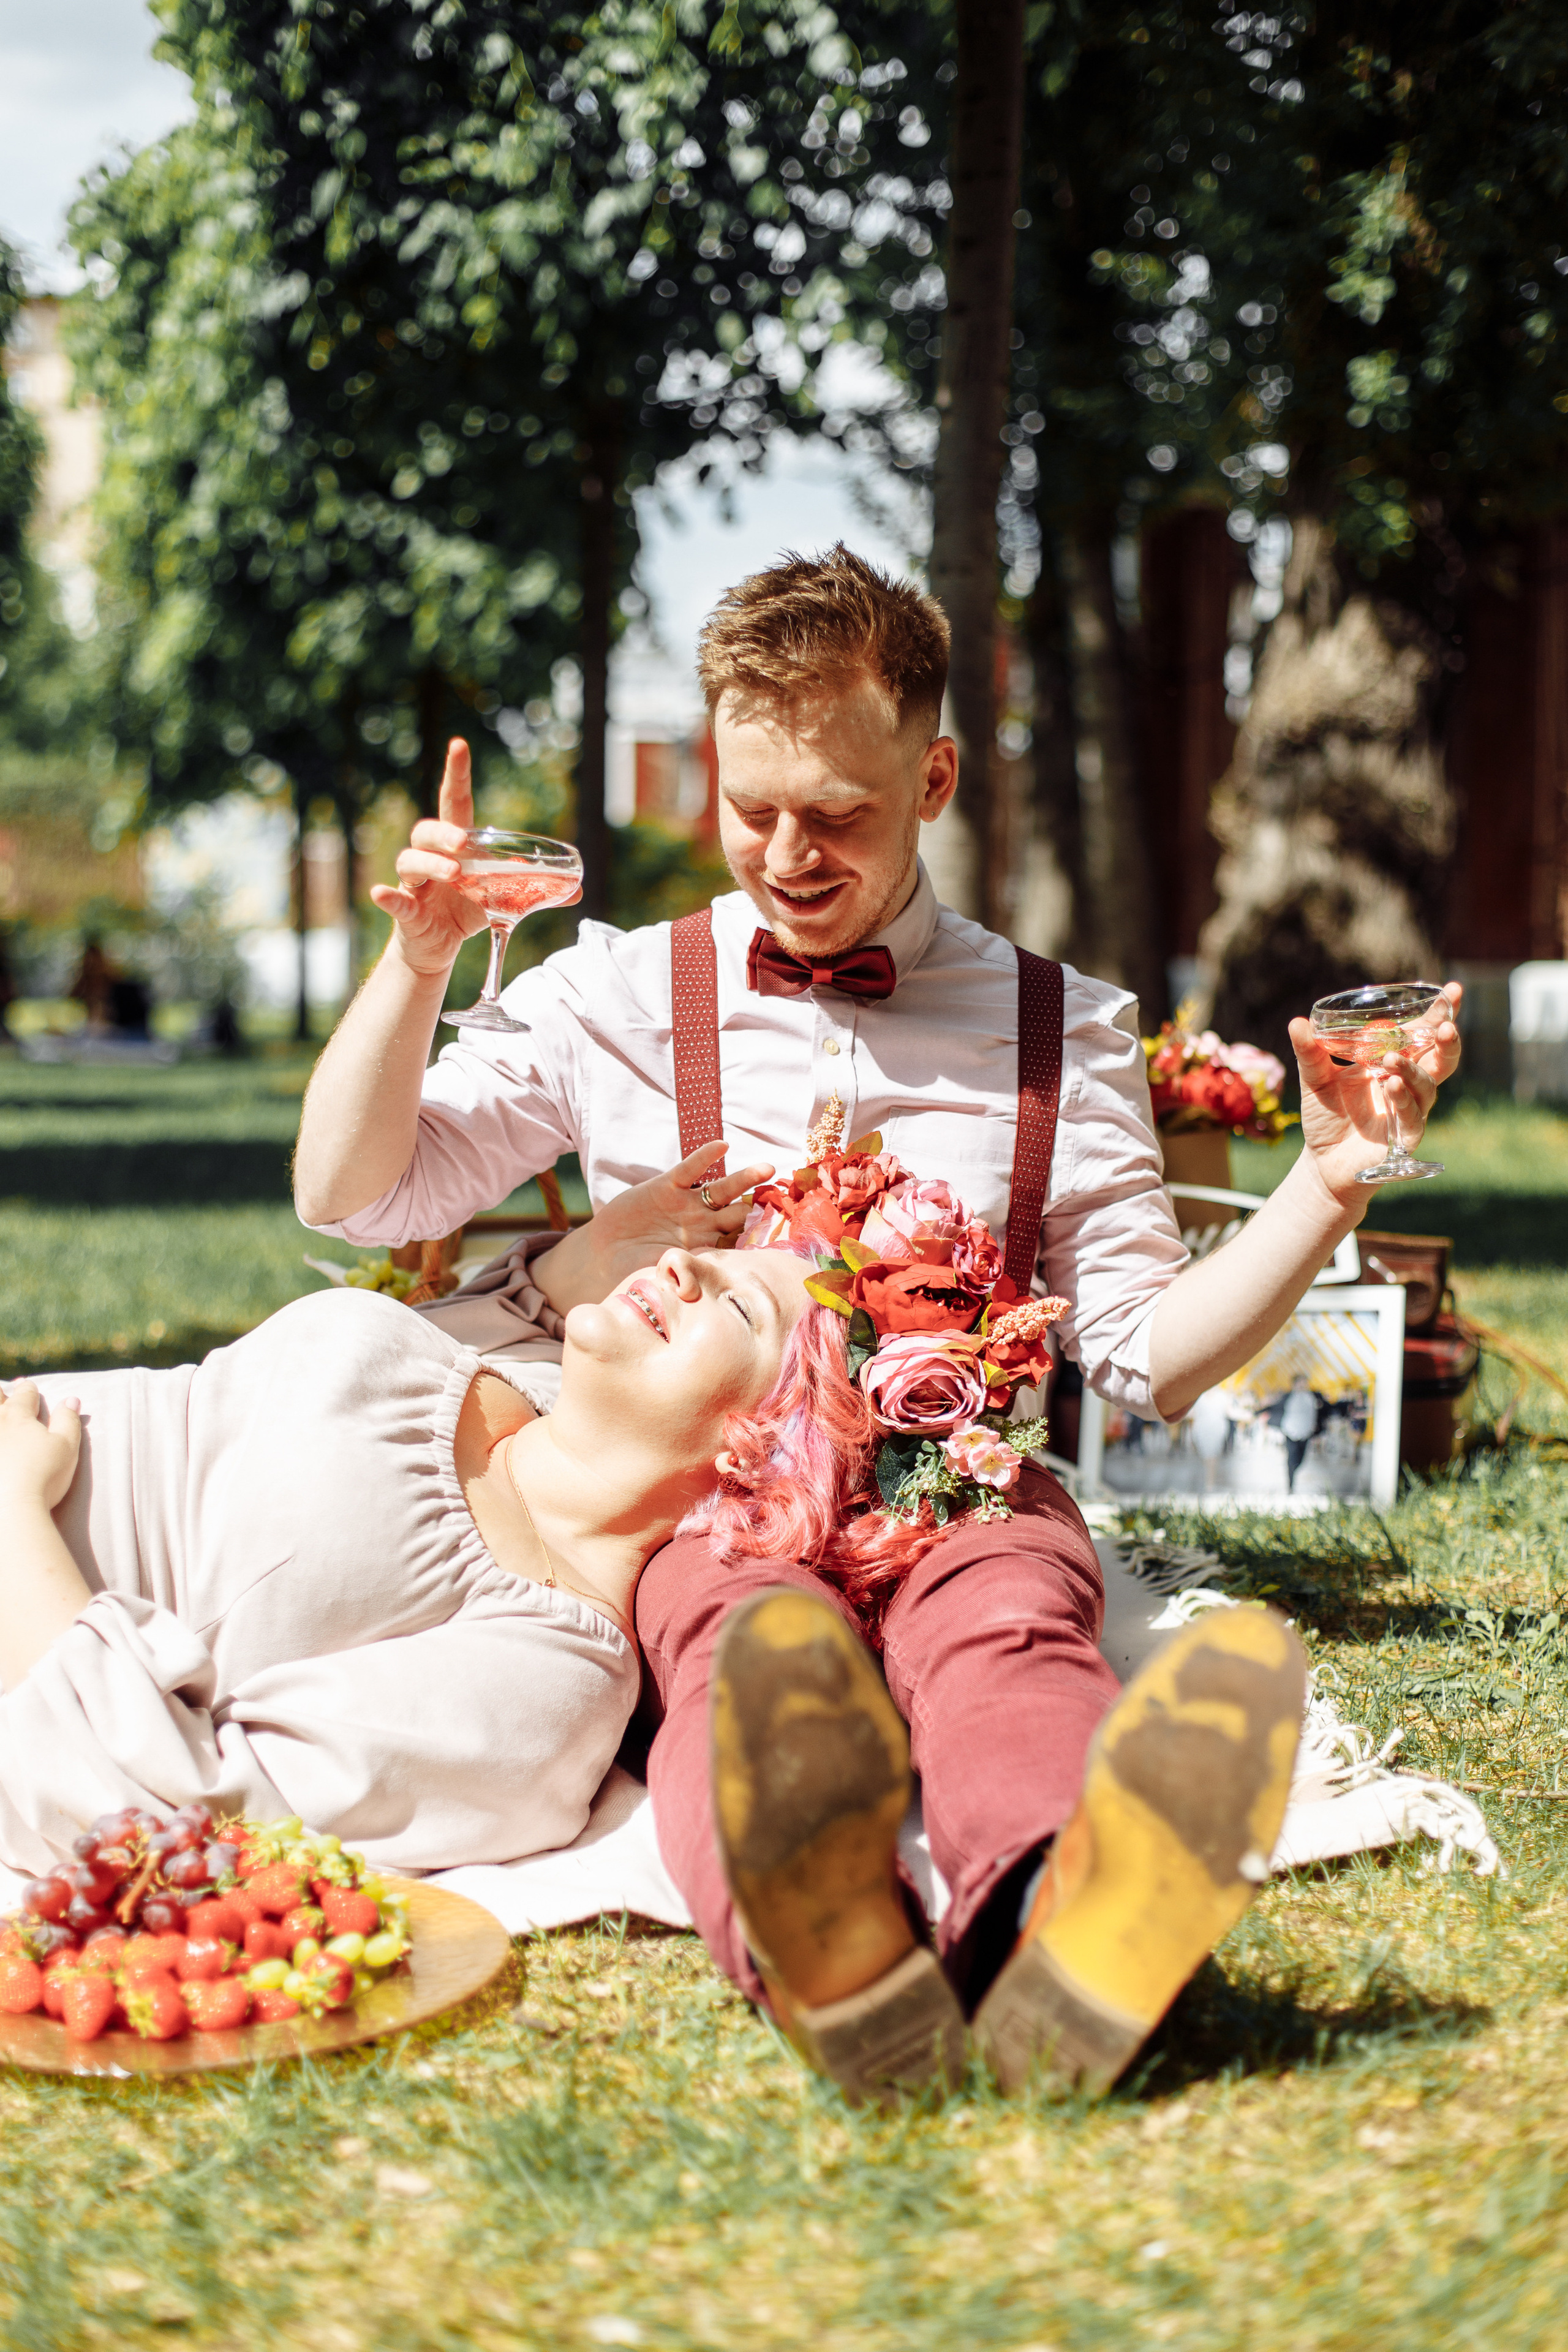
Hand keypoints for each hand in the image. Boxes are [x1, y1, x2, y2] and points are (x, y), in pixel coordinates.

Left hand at [0, 1383, 80, 1511]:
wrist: (9, 1511)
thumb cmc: (43, 1476)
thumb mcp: (67, 1446)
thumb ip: (68, 1420)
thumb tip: (70, 1400)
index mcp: (17, 1417)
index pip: (24, 1395)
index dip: (28, 1389)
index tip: (28, 1386)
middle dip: (0, 1394)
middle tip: (3, 1392)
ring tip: (0, 1419)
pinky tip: (0, 1448)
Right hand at [368, 739, 584, 978]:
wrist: (435, 949)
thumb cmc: (464, 912)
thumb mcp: (502, 901)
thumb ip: (534, 892)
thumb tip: (577, 891)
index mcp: (456, 848)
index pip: (454, 802)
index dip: (456, 773)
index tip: (459, 745)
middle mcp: (431, 859)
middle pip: (426, 830)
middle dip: (443, 832)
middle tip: (463, 842)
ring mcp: (415, 885)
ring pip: (410, 861)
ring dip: (430, 864)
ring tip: (452, 873)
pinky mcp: (406, 913)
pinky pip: (394, 900)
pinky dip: (387, 897)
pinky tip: (380, 892)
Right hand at [533, 1142, 776, 1314]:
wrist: (604, 1257)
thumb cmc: (635, 1272)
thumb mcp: (664, 1276)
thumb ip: (686, 1275)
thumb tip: (704, 1289)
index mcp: (708, 1248)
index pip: (738, 1241)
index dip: (757, 1238)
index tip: (781, 1236)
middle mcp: (703, 1224)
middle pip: (738, 1213)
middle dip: (757, 1207)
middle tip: (779, 1201)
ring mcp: (687, 1205)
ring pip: (722, 1189)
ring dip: (745, 1178)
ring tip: (767, 1169)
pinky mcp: (667, 1187)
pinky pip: (689, 1170)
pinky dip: (704, 1157)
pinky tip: (721, 1146)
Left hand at [1289, 982, 1461, 1205]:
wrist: (1321, 1163)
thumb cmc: (1325, 1116)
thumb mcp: (1314, 1080)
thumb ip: (1310, 1053)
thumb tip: (1297, 1022)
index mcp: (1391, 1062)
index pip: (1421, 1034)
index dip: (1439, 1014)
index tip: (1453, 990)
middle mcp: (1407, 1083)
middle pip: (1440, 1058)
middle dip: (1447, 1041)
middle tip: (1446, 1027)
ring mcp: (1409, 1110)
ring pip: (1427, 1086)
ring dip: (1413, 1070)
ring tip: (1391, 1061)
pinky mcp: (1404, 1137)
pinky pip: (1412, 1117)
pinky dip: (1404, 1101)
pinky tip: (1392, 1086)